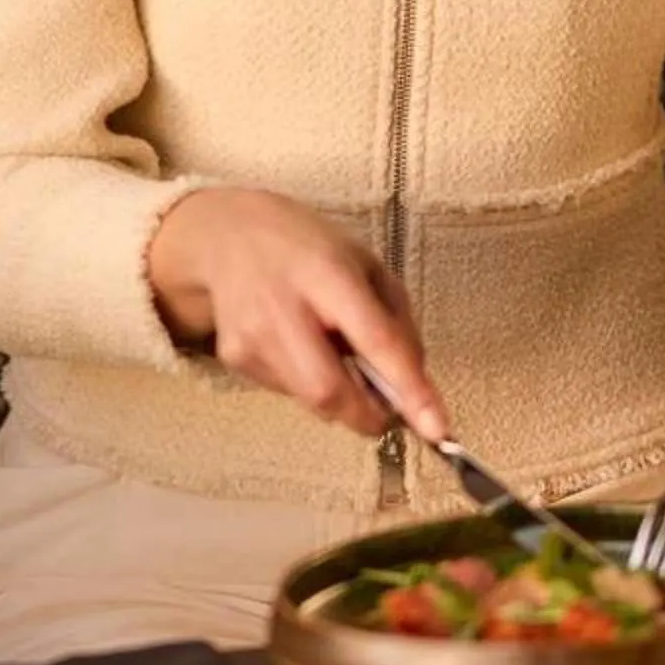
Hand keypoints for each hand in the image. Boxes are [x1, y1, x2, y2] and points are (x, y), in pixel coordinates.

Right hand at [145, 188, 449, 438]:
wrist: (228, 236)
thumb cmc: (309, 249)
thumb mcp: (366, 266)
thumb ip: (396, 324)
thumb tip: (414, 390)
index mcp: (326, 273)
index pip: (374, 340)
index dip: (408, 388)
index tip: (436, 427)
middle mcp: (283, 306)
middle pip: (330, 390)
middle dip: (369, 416)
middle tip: (390, 411)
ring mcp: (251, 335)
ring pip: (311, 401)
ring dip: (341, 398)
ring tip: (335, 354)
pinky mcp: (234, 357)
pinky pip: (288, 393)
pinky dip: (309, 384)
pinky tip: (300, 347)